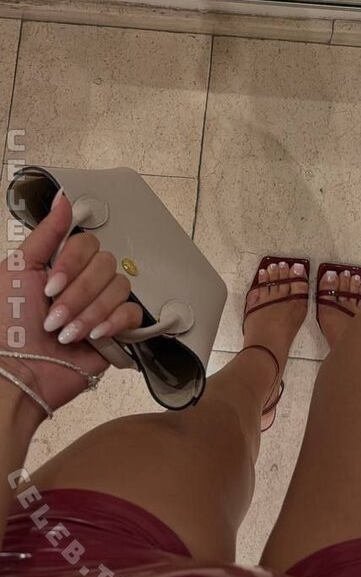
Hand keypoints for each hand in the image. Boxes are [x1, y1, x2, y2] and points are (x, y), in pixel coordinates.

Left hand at [0, 192, 141, 417]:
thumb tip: (63, 200)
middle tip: (54, 315)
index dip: (73, 263)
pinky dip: (112, 323)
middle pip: (106, 264)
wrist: (17, 376)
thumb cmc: (6, 328)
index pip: (88, 243)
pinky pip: (132, 313)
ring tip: (66, 332)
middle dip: (78, 293)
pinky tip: (92, 335)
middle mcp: (83, 283)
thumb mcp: (17, 270)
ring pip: (119, 287)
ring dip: (89, 312)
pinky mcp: (115, 332)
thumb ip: (46, 233)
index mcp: (61, 265)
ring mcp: (100, 307)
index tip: (50, 284)